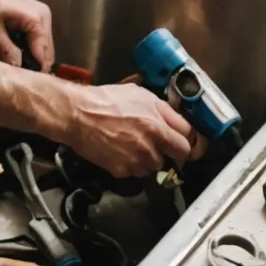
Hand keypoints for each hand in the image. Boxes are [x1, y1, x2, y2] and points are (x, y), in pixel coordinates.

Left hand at [0, 0, 53, 69]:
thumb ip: (6, 50)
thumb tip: (18, 68)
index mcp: (36, 18)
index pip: (43, 54)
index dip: (34, 71)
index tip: (20, 82)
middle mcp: (41, 16)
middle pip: (43, 51)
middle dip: (29, 63)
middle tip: (10, 73)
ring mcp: (35, 14)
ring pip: (36, 46)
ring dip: (23, 56)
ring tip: (4, 60)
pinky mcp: (26, 15)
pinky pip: (28, 38)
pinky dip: (19, 46)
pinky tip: (4, 50)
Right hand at [47, 82, 194, 177]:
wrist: (77, 115)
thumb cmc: (105, 100)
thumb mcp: (139, 94)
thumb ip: (163, 109)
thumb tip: (177, 118)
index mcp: (157, 125)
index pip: (187, 143)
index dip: (188, 143)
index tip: (186, 144)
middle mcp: (150, 145)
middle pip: (174, 158)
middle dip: (168, 151)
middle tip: (157, 144)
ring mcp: (136, 160)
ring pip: (153, 166)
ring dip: (147, 158)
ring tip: (131, 144)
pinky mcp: (121, 170)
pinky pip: (133, 172)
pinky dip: (129, 165)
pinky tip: (118, 151)